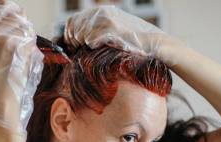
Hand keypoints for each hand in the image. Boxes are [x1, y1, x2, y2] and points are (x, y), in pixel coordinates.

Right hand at [0, 0, 43, 137]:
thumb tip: (13, 28)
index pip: (0, 6)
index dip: (10, 8)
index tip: (16, 11)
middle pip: (17, 14)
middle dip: (23, 22)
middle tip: (23, 36)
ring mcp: (10, 39)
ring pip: (27, 27)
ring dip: (28, 36)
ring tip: (22, 53)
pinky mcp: (23, 48)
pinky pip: (32, 40)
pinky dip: (32, 48)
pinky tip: (26, 59)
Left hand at [64, 6, 182, 65]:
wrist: (151, 43)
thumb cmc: (131, 41)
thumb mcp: (111, 29)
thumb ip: (94, 29)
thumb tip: (74, 37)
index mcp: (100, 11)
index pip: (72, 20)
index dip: (68, 34)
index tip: (71, 45)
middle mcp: (102, 12)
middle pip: (74, 28)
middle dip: (74, 41)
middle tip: (79, 50)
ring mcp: (106, 20)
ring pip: (81, 35)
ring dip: (84, 44)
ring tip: (93, 49)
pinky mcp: (111, 30)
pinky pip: (91, 40)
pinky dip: (94, 46)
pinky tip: (101, 47)